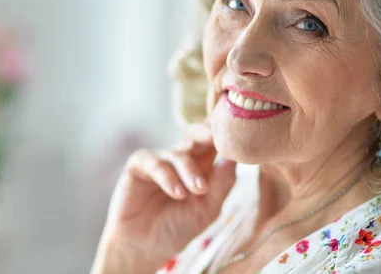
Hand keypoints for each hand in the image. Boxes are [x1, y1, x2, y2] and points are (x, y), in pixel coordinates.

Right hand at [91, 123, 236, 273]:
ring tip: (199, 190)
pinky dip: (169, 178)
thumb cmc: (177, 228)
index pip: (216, 141)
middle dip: (208, 132)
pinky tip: (177, 193)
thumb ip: (222, 183)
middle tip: (217, 138)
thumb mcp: (208, 208)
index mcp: (202, 165)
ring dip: (191, 171)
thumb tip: (236, 157)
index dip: (226, 134)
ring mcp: (161, 159)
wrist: (145, 248)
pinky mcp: (139, 165)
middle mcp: (182, 158)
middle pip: (198, 134)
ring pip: (180, 153)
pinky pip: (156, 163)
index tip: (240, 134)